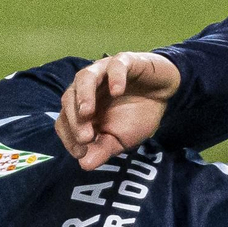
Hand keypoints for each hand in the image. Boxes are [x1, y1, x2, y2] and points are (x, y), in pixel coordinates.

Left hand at [55, 51, 180, 170]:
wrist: (162, 94)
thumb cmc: (137, 116)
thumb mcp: (121, 140)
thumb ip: (103, 150)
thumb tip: (85, 165)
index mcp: (82, 108)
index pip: (64, 120)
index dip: (68, 137)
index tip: (81, 153)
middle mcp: (87, 88)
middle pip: (69, 99)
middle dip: (75, 121)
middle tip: (86, 139)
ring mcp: (104, 72)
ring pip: (84, 77)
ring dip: (83, 96)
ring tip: (88, 113)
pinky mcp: (124, 61)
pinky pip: (115, 65)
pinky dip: (114, 77)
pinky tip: (118, 91)